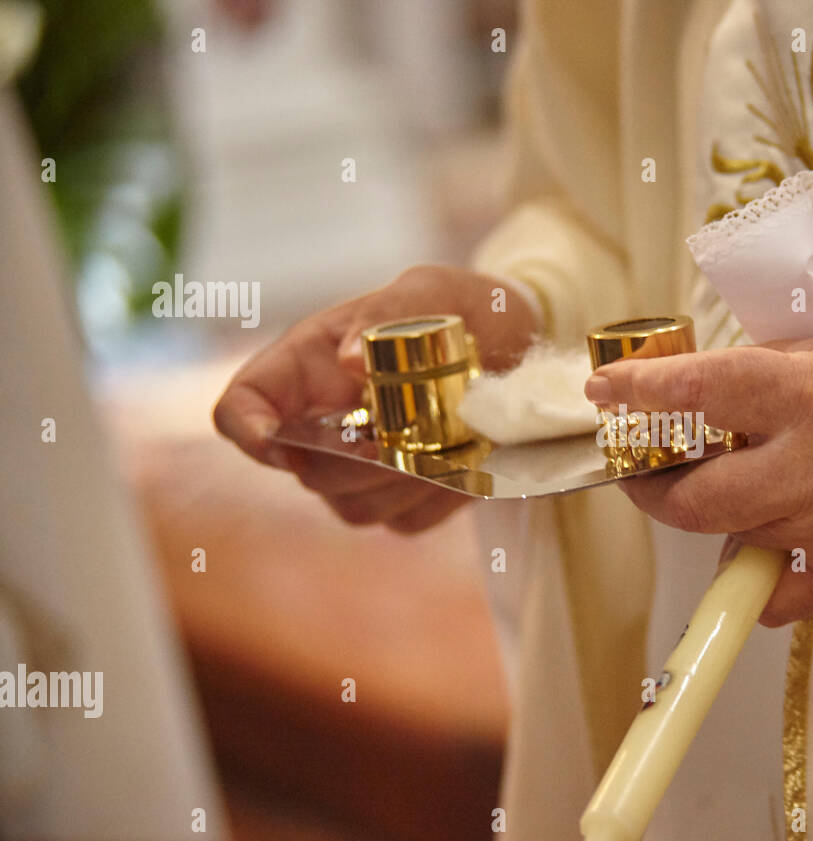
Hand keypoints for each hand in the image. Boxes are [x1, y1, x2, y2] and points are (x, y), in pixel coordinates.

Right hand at [213, 265, 536, 532]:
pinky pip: (404, 521)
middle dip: (356, 463)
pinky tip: (466, 459)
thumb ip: (388, 312)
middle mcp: (322, 424)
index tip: (281, 446)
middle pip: (306, 472)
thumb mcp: (429, 291)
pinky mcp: (401, 501)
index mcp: (306, 366)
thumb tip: (349, 360)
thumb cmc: (456, 310)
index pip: (241, 406)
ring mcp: (358, 470)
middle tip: (406, 436)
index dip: (247, 430)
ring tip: (451, 439)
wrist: (515, 347)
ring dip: (405, 481)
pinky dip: (438, 498)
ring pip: (353, 506)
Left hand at [584, 326, 812, 625]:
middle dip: (653, 490)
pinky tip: (762, 558)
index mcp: (811, 395)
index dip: (644, 391)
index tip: (605, 391)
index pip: (703, 390)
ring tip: (722, 490)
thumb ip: (770, 368)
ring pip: (735, 537)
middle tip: (641, 473)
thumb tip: (704, 387)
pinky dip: (762, 581)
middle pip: (698, 498)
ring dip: (715, 516)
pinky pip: (784, 592)